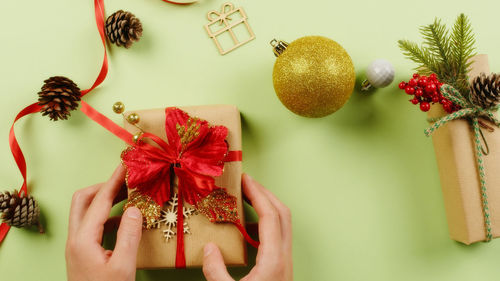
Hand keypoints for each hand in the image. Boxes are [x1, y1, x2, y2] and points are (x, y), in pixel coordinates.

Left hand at [66, 165, 142, 280]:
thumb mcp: (123, 266)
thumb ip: (129, 235)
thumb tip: (134, 208)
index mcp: (83, 239)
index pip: (99, 200)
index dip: (114, 180)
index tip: (126, 165)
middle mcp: (75, 238)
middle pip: (83, 200)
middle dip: (104, 186)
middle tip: (126, 180)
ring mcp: (77, 245)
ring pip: (85, 211)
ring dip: (105, 199)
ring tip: (128, 195)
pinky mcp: (82, 251)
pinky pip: (91, 224)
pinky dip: (106, 215)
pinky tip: (123, 219)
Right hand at [202, 174, 292, 280]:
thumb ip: (216, 271)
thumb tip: (209, 248)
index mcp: (274, 260)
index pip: (270, 216)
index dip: (258, 194)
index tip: (245, 180)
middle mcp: (284, 258)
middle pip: (282, 214)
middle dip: (265, 194)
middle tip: (247, 183)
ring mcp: (285, 263)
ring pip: (283, 225)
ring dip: (267, 207)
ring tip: (248, 199)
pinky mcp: (282, 268)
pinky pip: (278, 237)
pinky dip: (266, 223)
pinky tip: (248, 227)